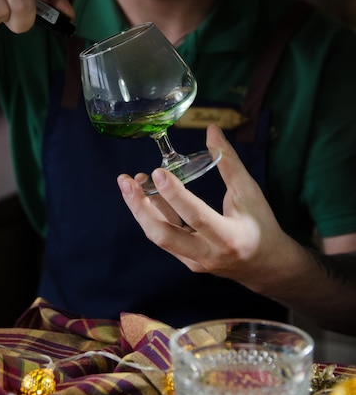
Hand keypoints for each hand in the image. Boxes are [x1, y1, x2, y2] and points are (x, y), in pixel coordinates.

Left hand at [117, 124, 293, 289]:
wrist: (267, 265)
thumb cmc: (261, 224)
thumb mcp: (249, 191)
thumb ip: (229, 161)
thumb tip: (211, 129)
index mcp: (229, 237)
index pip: (196, 216)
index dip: (175, 195)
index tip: (158, 172)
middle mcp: (208, 255)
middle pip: (164, 235)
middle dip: (140, 207)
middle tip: (126, 181)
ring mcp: (195, 262)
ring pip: (160, 237)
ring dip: (142, 209)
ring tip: (131, 183)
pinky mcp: (187, 262)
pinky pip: (166, 238)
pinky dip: (154, 216)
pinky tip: (148, 194)